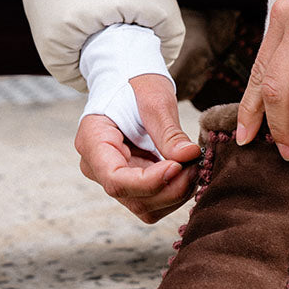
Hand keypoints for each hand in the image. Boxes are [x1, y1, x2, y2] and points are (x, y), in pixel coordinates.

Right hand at [74, 74, 201, 223]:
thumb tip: (190, 156)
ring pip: (145, 206)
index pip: (115, 180)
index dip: (149, 182)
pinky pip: (153, 201)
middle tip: (196, 165)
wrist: (130, 82)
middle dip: (169, 188)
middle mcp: (97, 166)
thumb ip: (170, 133)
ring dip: (175, 194)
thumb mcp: (154, 101)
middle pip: (132, 197)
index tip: (178, 167)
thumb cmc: (136, 85)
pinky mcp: (131, 182)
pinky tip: (186, 171)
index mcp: (92, 141)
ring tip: (194, 166)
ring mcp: (113, 177)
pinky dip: (174, 192)